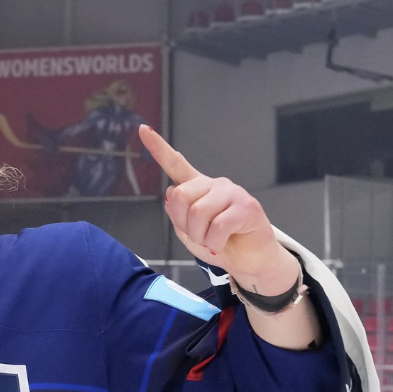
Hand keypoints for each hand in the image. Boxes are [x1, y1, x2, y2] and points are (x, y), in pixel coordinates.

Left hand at [139, 125, 297, 293]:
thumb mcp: (189, 234)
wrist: (249, 261)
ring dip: (201, 237)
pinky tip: (223, 244)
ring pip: (198, 213)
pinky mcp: (248, 207)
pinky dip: (215, 243)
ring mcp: (233, 193)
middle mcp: (215, 185)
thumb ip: (177, 214)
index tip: (143, 130)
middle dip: (185, 225)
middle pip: (181, 196)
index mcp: (199, 189)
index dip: (159, 148)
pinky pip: (218, 226)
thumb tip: (172, 191)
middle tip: (200, 237)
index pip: (176, 164)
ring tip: (213, 241)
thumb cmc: (220, 245)